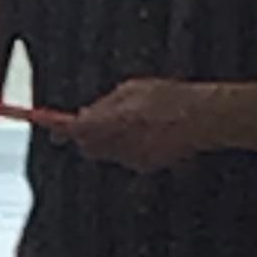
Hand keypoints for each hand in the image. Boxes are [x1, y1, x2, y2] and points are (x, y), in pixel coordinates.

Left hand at [65, 78, 216, 172]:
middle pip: (88, 147)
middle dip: (86, 135)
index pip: (77, 130)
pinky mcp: (146, 167)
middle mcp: (119, 146)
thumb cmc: (169, 98)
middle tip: (94, 119)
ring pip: (107, 153)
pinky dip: (127, 148)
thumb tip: (84, 115)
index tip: (53, 128)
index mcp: (113, 122)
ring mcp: (132, 160)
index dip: (60, 129)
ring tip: (131, 120)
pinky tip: (146, 133)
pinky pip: (126, 158)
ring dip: (108, 141)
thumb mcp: (132, 90)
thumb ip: (104, 105)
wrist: (203, 118)